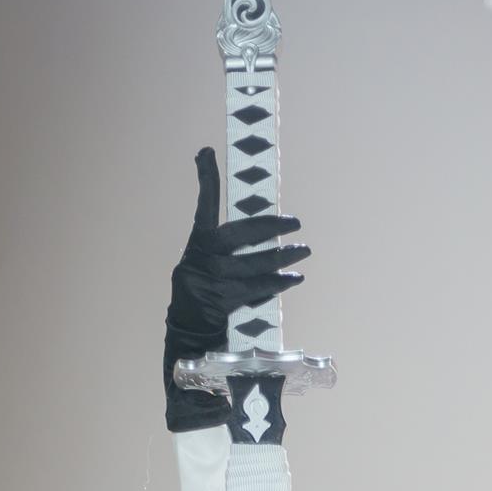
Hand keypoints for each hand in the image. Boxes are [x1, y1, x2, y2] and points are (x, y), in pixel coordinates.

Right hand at [162, 145, 311, 431]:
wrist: (187, 339)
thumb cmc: (204, 300)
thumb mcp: (206, 269)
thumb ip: (225, 250)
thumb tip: (262, 230)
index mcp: (196, 245)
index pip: (203, 205)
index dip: (205, 179)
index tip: (206, 152)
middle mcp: (200, 258)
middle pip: (241, 234)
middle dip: (271, 226)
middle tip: (296, 223)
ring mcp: (210, 281)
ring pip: (255, 263)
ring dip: (283, 258)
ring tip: (304, 252)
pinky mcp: (222, 303)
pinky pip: (256, 288)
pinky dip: (277, 282)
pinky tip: (293, 278)